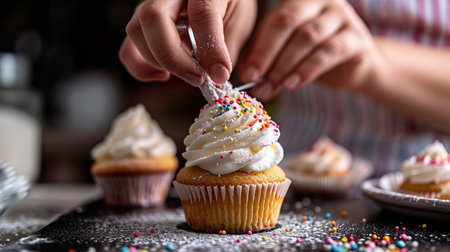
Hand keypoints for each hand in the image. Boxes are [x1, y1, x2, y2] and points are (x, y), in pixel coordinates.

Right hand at [119, 0, 256, 85]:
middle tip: (198, 78)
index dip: (211, 48)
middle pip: (154, 18)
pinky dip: (141, 68)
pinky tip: (164, 75)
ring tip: (189, 74)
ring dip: (160, 62)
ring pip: (136, 32)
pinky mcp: (141, 25)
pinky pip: (128, 49)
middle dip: (174, 57)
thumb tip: (216, 75)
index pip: (202, 14)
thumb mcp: (239, 19)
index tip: (220, 74)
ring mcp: (150, 6)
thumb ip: (228, 45)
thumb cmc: (227, 4)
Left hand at [239, 0, 376, 99]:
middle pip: (288, 22)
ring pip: (308, 36)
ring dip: (287, 64)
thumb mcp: (283, 55)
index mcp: (299, 1)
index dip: (259, 49)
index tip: (247, 75)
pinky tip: (294, 84)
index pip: (274, 20)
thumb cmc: (310, 57)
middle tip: (259, 80)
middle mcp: (321, 1)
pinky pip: (329, 51)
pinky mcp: (357, 38)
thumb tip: (247, 76)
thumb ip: (266, 61)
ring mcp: (342, 16)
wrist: (351, 68)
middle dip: (270, 54)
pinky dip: (308, 70)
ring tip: (276, 85)